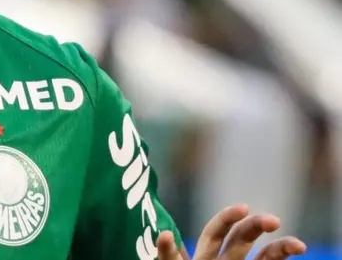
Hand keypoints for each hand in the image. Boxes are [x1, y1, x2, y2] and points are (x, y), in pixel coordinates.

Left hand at [156, 204, 305, 259]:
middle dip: (257, 226)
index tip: (244, 208)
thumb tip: (164, 233)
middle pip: (243, 239)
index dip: (228, 218)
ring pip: (265, 259)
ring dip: (281, 248)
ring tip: (299, 245)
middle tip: (273, 221)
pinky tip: (297, 251)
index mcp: (204, 256)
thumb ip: (168, 254)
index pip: (216, 232)